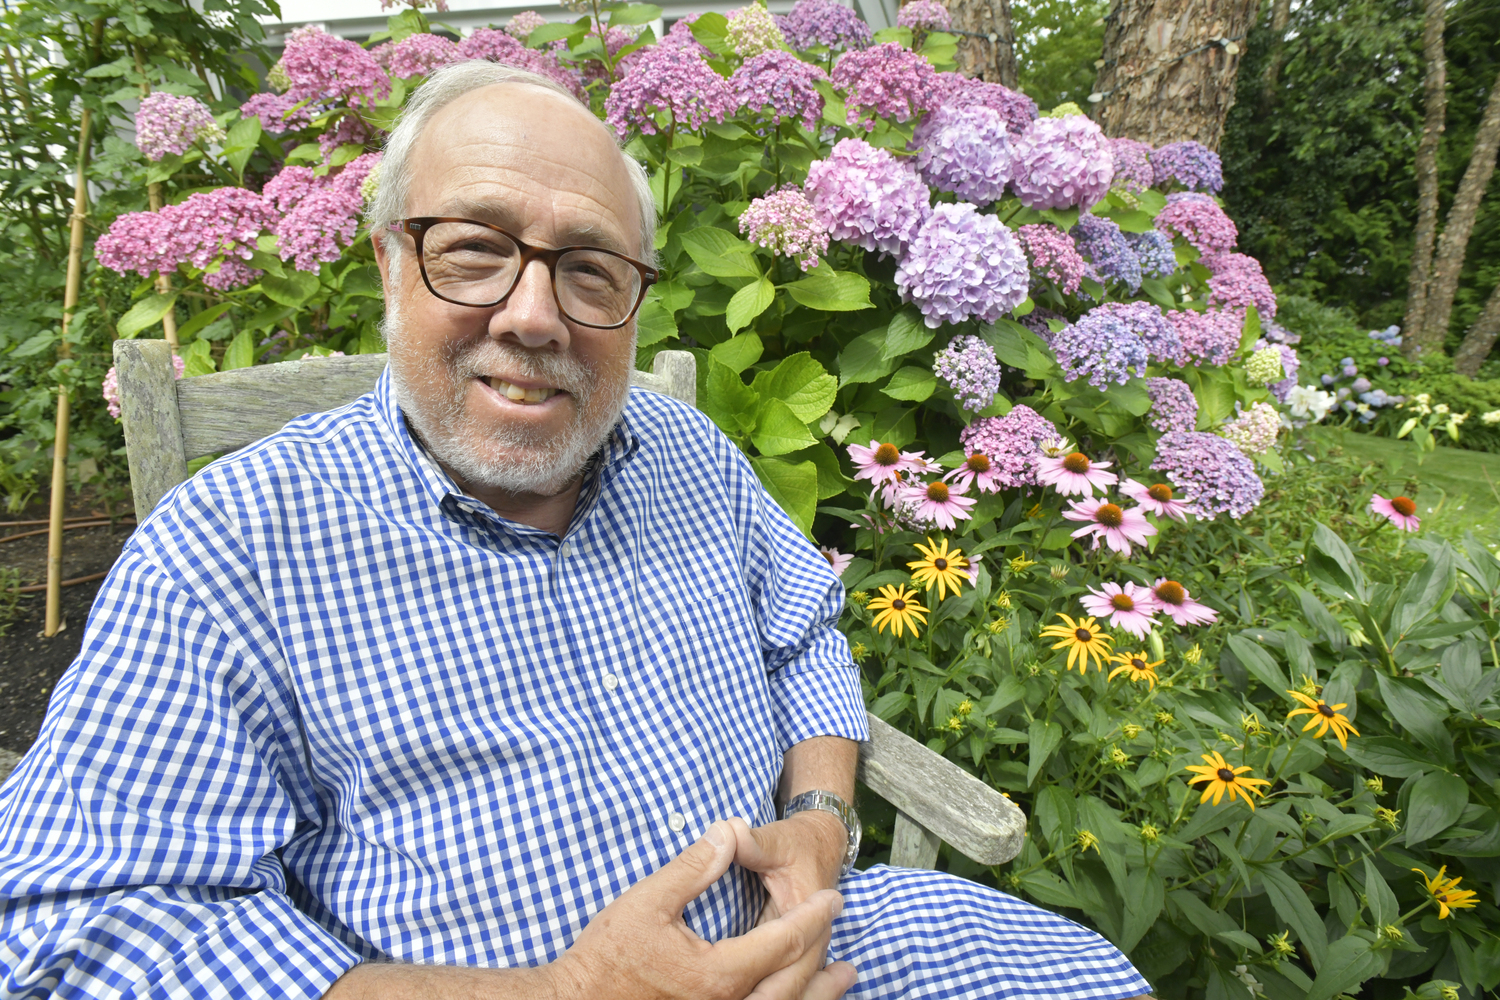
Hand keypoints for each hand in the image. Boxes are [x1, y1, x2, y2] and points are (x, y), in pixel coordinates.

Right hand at [552, 820, 855, 999]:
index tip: (835, 897)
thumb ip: (694, 867)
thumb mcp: (647, 902)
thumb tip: (726, 832)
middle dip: (824, 958)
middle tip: (844, 931)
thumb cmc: (605, 957)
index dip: (814, 917)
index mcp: (720, 975)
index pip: (785, 942)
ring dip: (816, 993)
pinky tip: (791, 997)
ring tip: (843, 977)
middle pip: (794, 984)